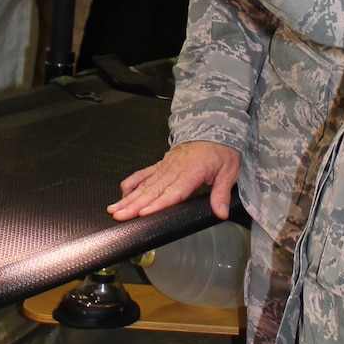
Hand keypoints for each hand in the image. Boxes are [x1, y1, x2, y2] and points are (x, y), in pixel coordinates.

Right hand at [108, 141, 240, 220]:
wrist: (213, 127)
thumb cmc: (221, 149)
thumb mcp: (229, 171)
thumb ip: (221, 194)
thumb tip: (220, 213)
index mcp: (192, 171)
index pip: (172, 191)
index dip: (157, 204)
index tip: (143, 213)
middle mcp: (175, 168)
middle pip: (152, 190)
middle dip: (133, 205)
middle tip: (120, 216)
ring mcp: (165, 166)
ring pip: (144, 184)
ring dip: (128, 198)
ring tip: (115, 209)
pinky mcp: (161, 164)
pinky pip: (143, 174)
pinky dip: (132, 183)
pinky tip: (122, 193)